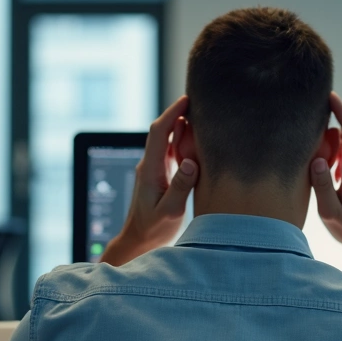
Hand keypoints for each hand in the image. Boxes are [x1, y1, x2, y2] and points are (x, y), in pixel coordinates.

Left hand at [100, 96, 198, 266]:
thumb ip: (180, 187)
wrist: (138, 241)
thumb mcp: (170, 212)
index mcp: (150, 169)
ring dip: (183, 125)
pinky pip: (172, 151)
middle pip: (163, 130)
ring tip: (203, 114)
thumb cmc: (153, 230)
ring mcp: (155, 168)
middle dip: (179, 113)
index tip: (187, 99)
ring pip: (169, 139)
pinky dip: (184, 140)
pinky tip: (198, 137)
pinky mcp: (161, 174)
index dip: (173, 113)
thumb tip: (191, 162)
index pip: (160, 132)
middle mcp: (150, 164)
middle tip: (201, 100)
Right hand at [310, 92, 341, 290]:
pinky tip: (326, 175)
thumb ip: (323, 186)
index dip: (341, 110)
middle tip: (308, 140)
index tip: (329, 95)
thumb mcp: (331, 213)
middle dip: (328, 131)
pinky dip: (336, 158)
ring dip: (331, 148)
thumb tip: (317, 159)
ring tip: (314, 163)